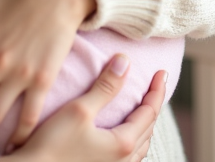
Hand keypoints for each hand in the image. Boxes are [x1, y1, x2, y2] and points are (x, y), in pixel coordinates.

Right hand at [4, 57, 166, 161]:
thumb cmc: (52, 145)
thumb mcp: (79, 110)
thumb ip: (105, 87)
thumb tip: (125, 61)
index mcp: (123, 144)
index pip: (149, 112)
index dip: (157, 90)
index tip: (161, 72)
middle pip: (147, 130)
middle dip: (152, 106)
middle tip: (154, 86)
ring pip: (139, 146)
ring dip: (144, 126)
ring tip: (141, 109)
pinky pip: (128, 157)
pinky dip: (132, 141)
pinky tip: (121, 136)